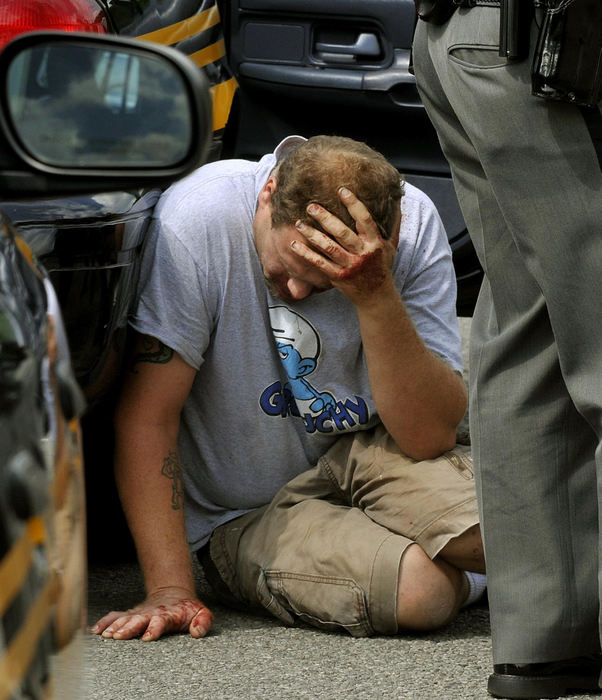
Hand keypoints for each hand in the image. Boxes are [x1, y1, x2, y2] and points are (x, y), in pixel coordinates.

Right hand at [90, 586, 212, 640]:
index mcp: (168, 614)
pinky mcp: (130, 614)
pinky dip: (105, 622)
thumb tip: (197, 632)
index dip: (154, 628)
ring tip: (105, 635)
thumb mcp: (202, 613)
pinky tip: (95, 630)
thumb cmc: (187, 609)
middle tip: (118, 636)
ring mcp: (139, 613)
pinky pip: (116, 616)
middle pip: (138, 620)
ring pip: (125, 618)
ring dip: (115, 626)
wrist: (173, 594)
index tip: (147, 637)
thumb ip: (203, 622)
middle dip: (128, 628)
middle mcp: (151, 614)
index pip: (161, 621)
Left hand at [291, 187, 398, 305]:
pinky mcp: (338, 277)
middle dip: (325, 218)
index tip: (341, 190)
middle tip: (311, 206)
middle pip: (342, 232)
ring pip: (329, 247)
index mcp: (375, 243)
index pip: (364, 219)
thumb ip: (393, 226)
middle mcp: (362, 254)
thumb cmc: (382, 268)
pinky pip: (320, 264)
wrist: (377, 298)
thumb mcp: (391, 247)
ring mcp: (350, 266)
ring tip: (299, 223)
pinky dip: (306, 254)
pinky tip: (294, 244)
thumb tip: (398, 204)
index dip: (353, 204)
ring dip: (312, 235)